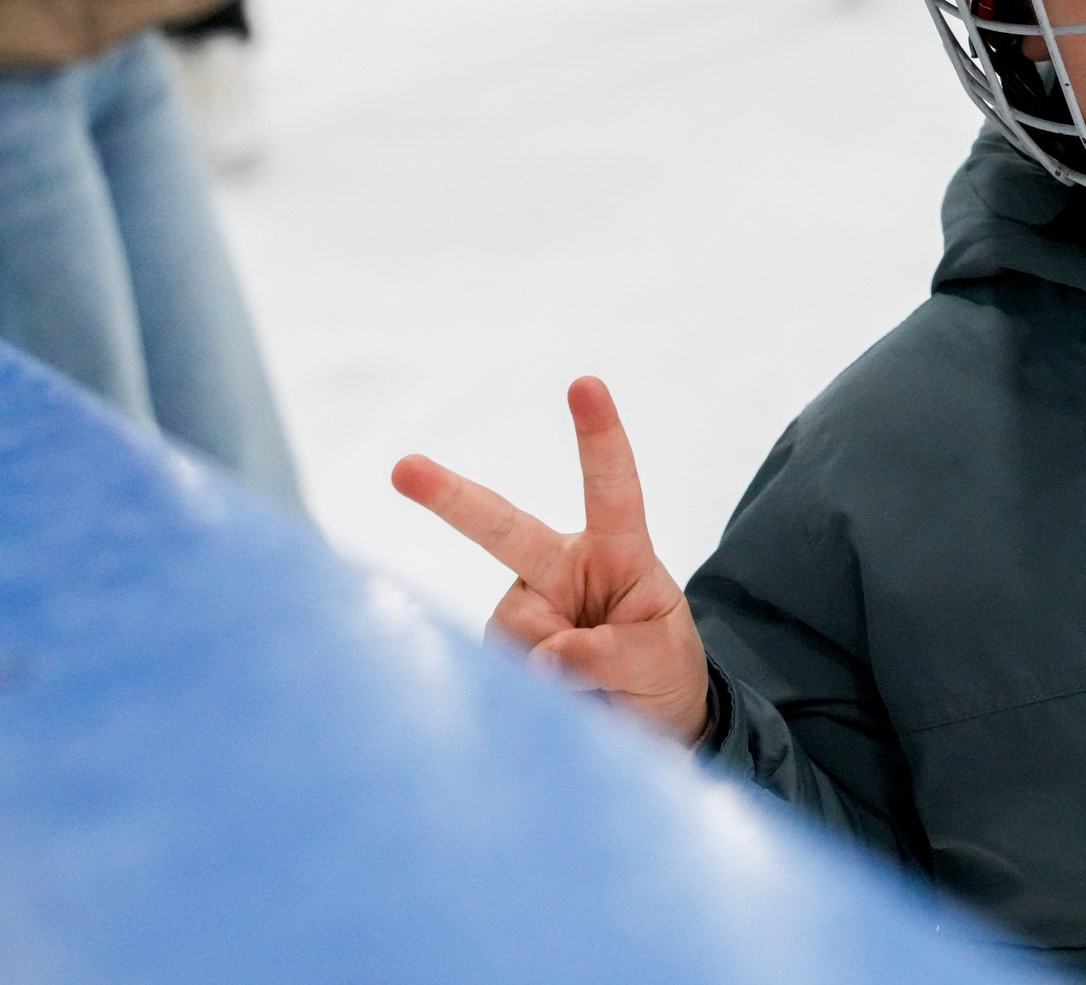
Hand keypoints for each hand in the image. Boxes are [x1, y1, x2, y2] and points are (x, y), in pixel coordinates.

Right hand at [392, 377, 710, 743]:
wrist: (646, 722)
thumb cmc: (661, 673)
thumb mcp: (660, 660)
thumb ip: (609, 654)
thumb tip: (545, 659)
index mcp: (616, 553)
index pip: (611, 488)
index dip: (599, 437)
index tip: (586, 384)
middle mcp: (558, 571)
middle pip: (502, 528)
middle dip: (449, 498)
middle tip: (404, 468)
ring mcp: (523, 611)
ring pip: (515, 636)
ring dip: (553, 676)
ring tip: (590, 693)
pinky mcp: (497, 653)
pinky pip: (500, 675)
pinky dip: (525, 698)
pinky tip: (551, 704)